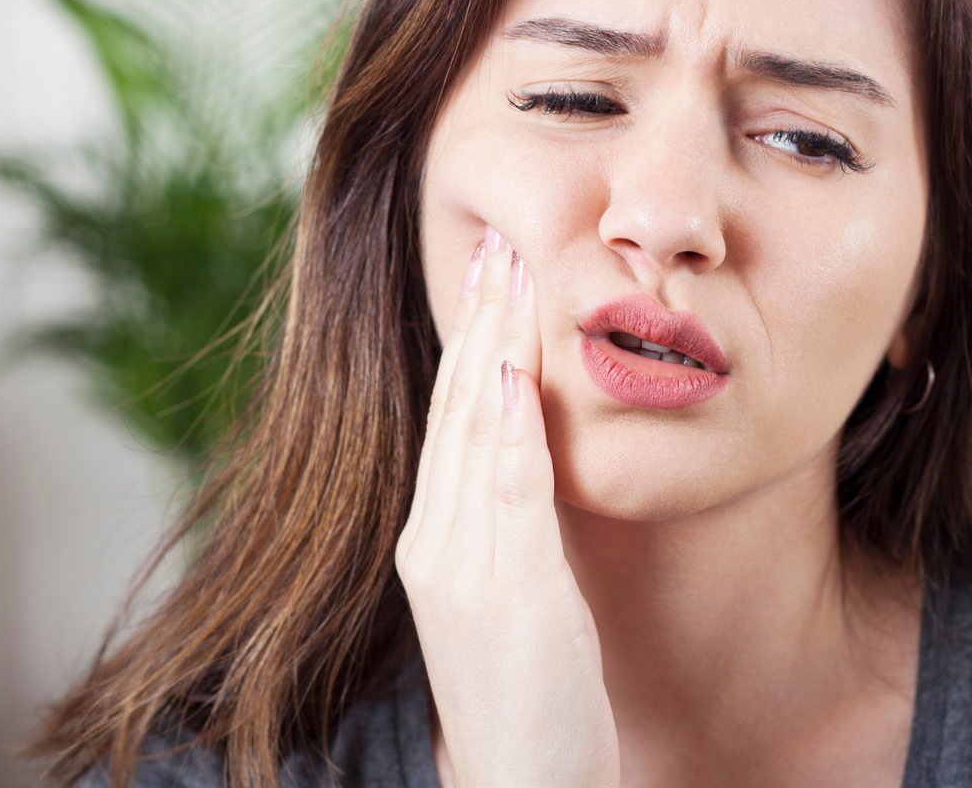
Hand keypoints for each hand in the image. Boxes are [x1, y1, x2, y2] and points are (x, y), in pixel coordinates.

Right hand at [396, 229, 621, 787]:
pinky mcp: (503, 592)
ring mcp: (463, 566)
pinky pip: (505, 491)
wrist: (522, 787)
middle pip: (458, 408)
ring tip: (507, 272)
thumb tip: (535, 453)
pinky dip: (509, 426)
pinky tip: (518, 373)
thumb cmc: (530, 698)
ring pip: (477, 432)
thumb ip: (514, 523)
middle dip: (478, 320)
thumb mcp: (517, 594)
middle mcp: (436, 542)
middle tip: (494, 239)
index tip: (489, 271)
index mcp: (436, 539)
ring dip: (494, 346)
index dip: (471, 340)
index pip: (454, 417)